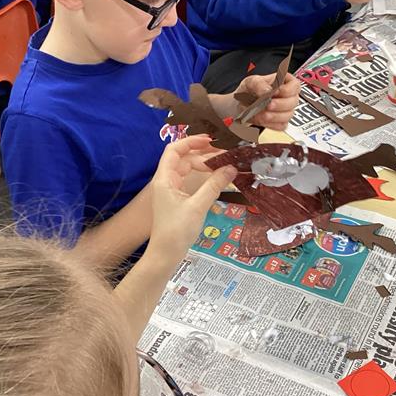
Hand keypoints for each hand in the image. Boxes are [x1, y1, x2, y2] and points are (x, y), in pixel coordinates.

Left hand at [148, 135, 235, 264]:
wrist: (166, 255)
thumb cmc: (176, 231)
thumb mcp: (197, 207)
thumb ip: (214, 186)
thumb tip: (231, 168)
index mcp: (164, 179)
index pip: (174, 150)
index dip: (191, 142)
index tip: (211, 141)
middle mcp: (167, 182)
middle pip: (184, 159)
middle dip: (204, 154)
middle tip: (226, 154)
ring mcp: (172, 191)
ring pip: (189, 171)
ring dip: (206, 167)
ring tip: (225, 165)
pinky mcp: (179, 201)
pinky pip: (192, 183)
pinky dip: (205, 179)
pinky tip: (219, 179)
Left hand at [236, 73, 299, 130]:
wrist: (241, 105)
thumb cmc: (249, 91)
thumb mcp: (251, 82)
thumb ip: (259, 84)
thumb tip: (267, 91)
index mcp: (285, 83)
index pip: (295, 86)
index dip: (287, 90)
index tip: (275, 92)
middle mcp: (288, 97)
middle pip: (293, 102)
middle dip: (280, 104)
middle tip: (268, 105)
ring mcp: (286, 111)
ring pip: (287, 115)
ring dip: (274, 116)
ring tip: (262, 114)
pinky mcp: (281, 123)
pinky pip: (280, 126)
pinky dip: (270, 124)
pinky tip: (262, 119)